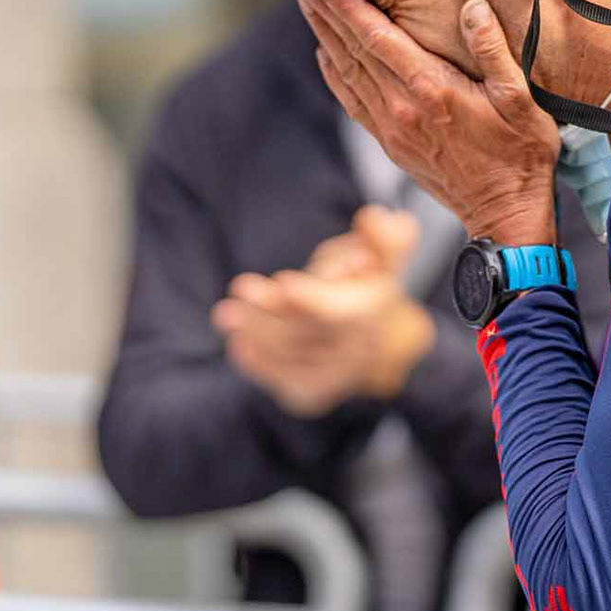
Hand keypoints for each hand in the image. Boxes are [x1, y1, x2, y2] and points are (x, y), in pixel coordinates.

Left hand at [211, 207, 437, 417]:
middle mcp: (357, 348)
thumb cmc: (365, 287)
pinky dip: (258, 363)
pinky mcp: (312, 392)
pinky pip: (281, 380)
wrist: (374, 344)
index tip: (284, 283)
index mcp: (374, 311)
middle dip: (271, 310)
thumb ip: (385, 238)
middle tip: (238, 289)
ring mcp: (334, 374)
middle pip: (309, 331)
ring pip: (290, 355)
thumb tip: (376, 219)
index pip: (342, 312)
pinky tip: (238, 344)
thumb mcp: (381, 258)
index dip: (312, 299)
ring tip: (225, 313)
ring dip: (255, 332)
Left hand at [294, 0, 557, 246]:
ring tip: (306, 5)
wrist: (505, 211)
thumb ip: (493, 49)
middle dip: (326, 13)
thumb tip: (472, 7)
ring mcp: (392, 128)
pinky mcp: (391, 143)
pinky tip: (324, 55)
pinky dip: (334, 75)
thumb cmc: (520, 153)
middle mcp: (403, 108)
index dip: (349, 7)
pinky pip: (352, 102)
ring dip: (324, 36)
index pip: (378, 38)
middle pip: (353, 51)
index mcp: (432, 90)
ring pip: (347, 73)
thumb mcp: (519, 98)